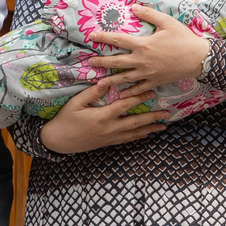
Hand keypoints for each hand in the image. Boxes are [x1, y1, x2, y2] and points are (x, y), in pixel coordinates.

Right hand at [37, 77, 169, 153]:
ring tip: (163, 127)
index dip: (139, 98)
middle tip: (166, 114)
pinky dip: (138, 137)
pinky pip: (127, 140)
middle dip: (152, 117)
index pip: (126, 105)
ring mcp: (110, 137)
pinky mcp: (107, 143)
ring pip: (134, 134)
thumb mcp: (76, 103)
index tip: (152, 93)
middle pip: (136, 122)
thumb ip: (92, 93)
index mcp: (103, 116)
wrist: (58, 141)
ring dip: (150, 129)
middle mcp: (110, 128)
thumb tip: (106, 81)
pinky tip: (146, 135)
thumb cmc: (65, 119)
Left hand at [85, 5, 210, 87]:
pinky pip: (139, 88)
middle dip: (101, 62)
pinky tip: (121, 95)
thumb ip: (149, 14)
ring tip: (99, 83)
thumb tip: (133, 7)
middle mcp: (142, 61)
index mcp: (143, 45)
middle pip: (117, 62)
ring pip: (125, 78)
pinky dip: (130, 93)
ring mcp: (148, 73)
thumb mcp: (167, 22)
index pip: (118, 39)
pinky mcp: (155, 81)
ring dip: (111, 80)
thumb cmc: (183, 38)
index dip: (104, 37)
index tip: (92, 36)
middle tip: (89, 63)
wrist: (198, 58)